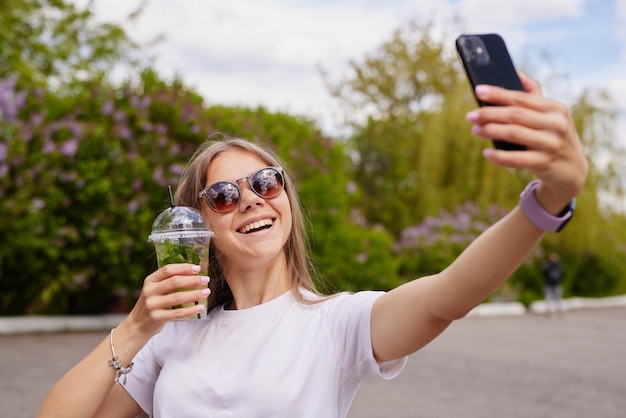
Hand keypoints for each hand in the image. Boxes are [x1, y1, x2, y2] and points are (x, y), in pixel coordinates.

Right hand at [126, 264, 210, 337]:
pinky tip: (200, 307)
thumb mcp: (155, 290)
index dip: (184, 268)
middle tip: (206, 280)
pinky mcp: (156, 317)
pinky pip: (178, 313)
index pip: (168, 270)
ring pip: (178, 297)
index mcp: (150, 281)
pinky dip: (191, 310)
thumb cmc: (152, 304)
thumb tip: (194, 274)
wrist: (137, 325)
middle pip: (174, 282)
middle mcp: (149, 291)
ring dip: (195, 294)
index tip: (197, 268)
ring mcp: (152, 304)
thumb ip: (168, 282)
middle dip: (193, 280)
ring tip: (206, 292)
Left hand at [466, 72, 587, 212]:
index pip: (521, 98)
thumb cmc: (553, 136)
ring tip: (475, 130)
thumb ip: (533, 95)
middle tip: (470, 115)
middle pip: (516, 115)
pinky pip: (517, 159)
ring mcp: (552, 144)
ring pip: (515, 134)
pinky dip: (499, 156)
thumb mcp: (550, 115)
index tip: (478, 91)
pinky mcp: (545, 163)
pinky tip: (487, 153)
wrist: (572, 170)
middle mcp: (556, 124)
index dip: (498, 94)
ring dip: (491, 131)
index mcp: (555, 108)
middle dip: (490, 114)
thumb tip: (515, 73)